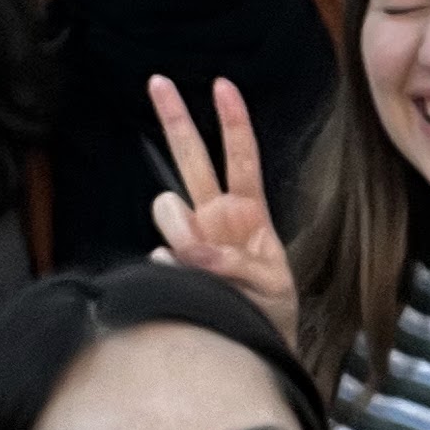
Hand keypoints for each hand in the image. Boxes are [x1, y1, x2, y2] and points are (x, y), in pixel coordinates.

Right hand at [149, 74, 298, 341]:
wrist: (255, 349)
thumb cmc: (271, 312)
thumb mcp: (271, 287)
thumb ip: (234, 266)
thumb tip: (183, 252)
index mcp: (249, 213)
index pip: (241, 158)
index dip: (233, 122)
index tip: (222, 85)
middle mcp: (217, 218)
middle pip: (192, 158)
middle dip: (175, 117)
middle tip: (157, 80)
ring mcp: (191, 239)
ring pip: (167, 206)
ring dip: (180, 227)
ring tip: (201, 264)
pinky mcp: (172, 264)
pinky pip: (159, 255)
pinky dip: (171, 269)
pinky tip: (189, 289)